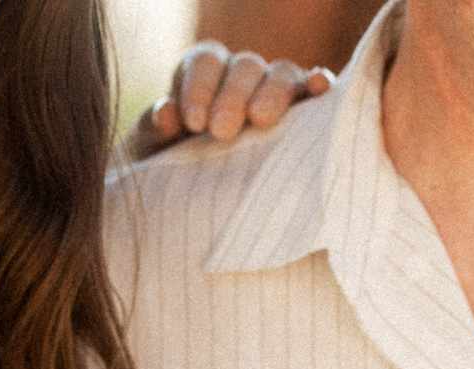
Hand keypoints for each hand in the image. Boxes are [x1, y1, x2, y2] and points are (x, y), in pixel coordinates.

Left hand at [127, 43, 332, 158]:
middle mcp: (242, 76)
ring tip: (261, 121)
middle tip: (221, 132)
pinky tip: (320, 89)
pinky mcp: (304, 112)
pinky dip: (319, 86)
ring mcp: (276, 91)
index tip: (193, 123)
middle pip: (245, 67)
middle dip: (233, 96)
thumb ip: (154, 130)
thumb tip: (165, 114)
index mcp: (204, 73)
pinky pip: (313, 91)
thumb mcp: (153, 153)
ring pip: (282, 74)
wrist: (204, 200)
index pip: (207, 62)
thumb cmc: (175, 171)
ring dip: (273, 94)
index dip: (200, 87)